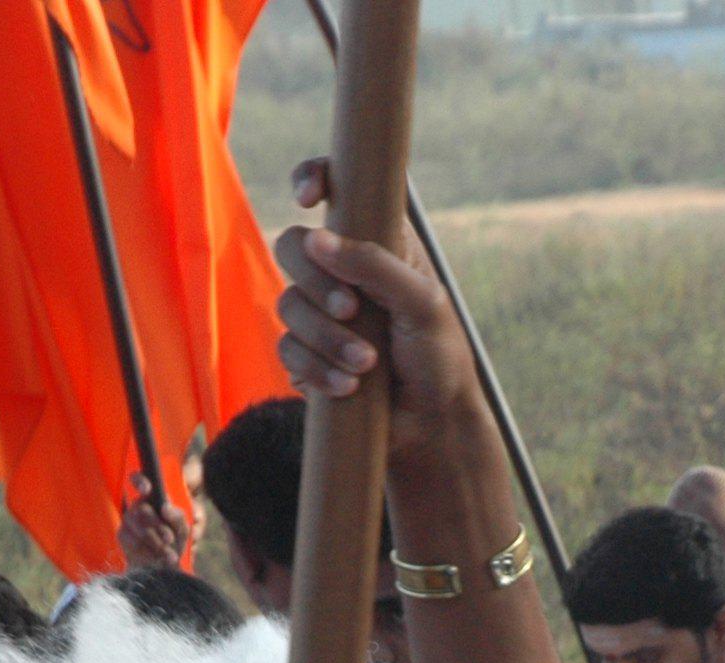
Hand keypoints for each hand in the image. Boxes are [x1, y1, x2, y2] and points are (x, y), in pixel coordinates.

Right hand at [118, 471, 192, 570]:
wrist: (163, 566)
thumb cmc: (173, 541)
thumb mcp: (182, 530)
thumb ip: (177, 517)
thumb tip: (165, 508)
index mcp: (153, 498)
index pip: (138, 479)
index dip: (140, 481)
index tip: (147, 490)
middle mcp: (138, 506)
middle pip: (142, 509)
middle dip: (158, 526)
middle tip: (169, 538)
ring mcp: (128, 520)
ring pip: (138, 526)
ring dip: (155, 542)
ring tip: (169, 555)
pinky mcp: (122, 535)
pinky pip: (132, 540)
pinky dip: (147, 551)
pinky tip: (157, 559)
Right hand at [276, 157, 480, 465]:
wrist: (432, 422)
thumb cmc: (438, 354)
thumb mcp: (422, 303)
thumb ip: (376, 265)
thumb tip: (317, 238)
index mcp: (375, 241)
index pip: (335, 190)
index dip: (313, 178)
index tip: (308, 199)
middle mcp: (341, 270)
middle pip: (292, 247)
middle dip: (316, 282)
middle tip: (351, 310)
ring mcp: (319, 313)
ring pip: (287, 305)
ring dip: (326, 338)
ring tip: (367, 363)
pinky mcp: (307, 353)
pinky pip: (287, 350)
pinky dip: (316, 368)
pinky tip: (348, 386)